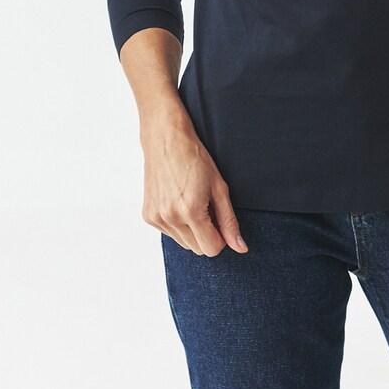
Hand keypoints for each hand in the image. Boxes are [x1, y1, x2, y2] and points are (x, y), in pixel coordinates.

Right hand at [140, 115, 247, 256]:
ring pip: (183, 243)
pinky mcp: (148, 216)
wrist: (166, 139)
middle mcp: (170, 217)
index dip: (221, 238)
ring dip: (192, 230)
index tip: (220, 219)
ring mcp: (156, 218)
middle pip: (197, 249)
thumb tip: (240, 248)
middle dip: (207, 234)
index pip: (211, 249)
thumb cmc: (195, 158)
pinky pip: (170, 234)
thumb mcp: (219, 187)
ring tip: (191, 201)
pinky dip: (177, 224)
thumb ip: (229, 221)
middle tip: (206, 206)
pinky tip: (178, 201)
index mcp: (190, 211)